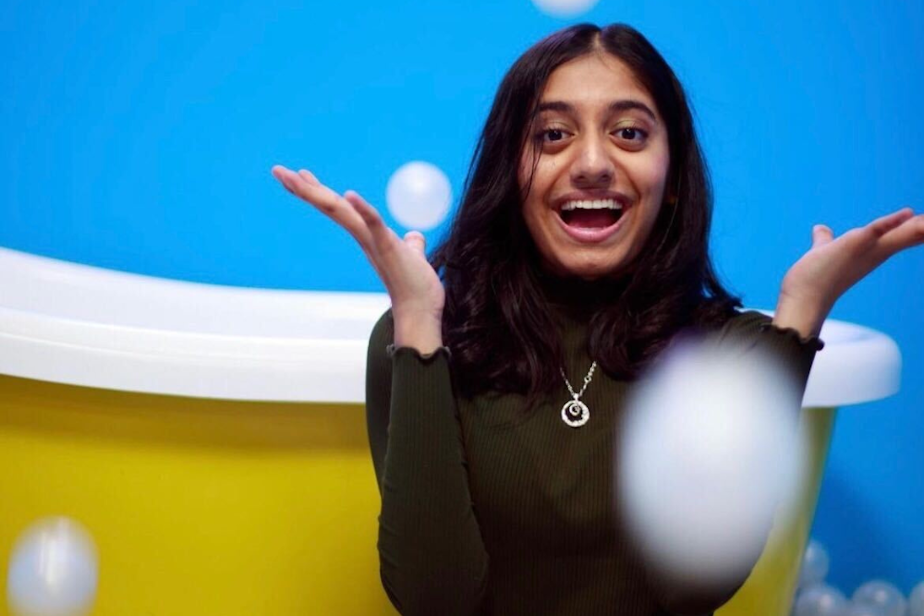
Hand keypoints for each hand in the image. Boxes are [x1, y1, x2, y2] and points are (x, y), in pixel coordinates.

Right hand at [271, 165, 444, 351]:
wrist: (421, 314)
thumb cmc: (416, 289)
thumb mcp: (412, 257)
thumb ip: (411, 245)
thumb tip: (415, 236)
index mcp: (368, 235)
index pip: (340, 208)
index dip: (320, 191)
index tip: (301, 174)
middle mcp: (364, 237)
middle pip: (329, 206)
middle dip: (304, 188)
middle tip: (278, 171)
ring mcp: (373, 242)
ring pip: (340, 212)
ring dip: (317, 193)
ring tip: (296, 175)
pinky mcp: (388, 248)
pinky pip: (373, 224)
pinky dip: (362, 208)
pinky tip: (349, 193)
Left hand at [774, 207, 923, 336]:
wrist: (801, 299)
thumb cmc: (812, 278)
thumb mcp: (825, 250)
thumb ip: (825, 240)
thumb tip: (820, 230)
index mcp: (871, 250)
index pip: (902, 234)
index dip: (919, 226)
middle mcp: (874, 252)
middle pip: (909, 235)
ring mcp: (865, 250)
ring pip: (900, 235)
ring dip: (919, 226)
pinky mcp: (851, 246)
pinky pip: (874, 231)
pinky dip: (889, 222)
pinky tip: (906, 213)